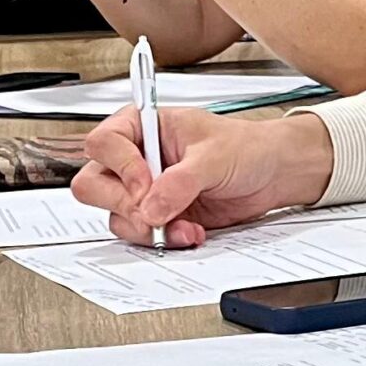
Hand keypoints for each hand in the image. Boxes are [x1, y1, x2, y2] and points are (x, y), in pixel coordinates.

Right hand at [70, 105, 330, 246]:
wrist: (271, 174)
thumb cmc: (245, 147)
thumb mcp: (214, 156)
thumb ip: (180, 181)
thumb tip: (151, 207)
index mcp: (142, 126)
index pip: (103, 144)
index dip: (121, 167)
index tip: (147, 184)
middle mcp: (135, 158)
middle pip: (94, 185)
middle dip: (124, 204)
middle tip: (155, 213)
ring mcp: (142, 190)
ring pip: (116, 216)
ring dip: (149, 228)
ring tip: (186, 225)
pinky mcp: (156, 216)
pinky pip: (140, 234)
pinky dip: (163, 239)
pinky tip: (191, 232)